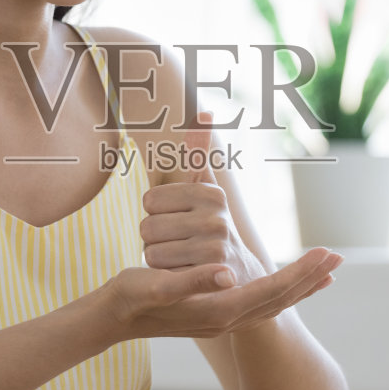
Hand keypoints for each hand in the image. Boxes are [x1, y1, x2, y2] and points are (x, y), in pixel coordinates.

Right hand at [98, 249, 342, 339]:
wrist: (111, 320)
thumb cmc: (129, 299)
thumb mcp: (155, 286)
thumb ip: (191, 281)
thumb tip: (228, 274)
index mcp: (218, 311)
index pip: (270, 291)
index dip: (299, 273)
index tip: (325, 254)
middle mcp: (227, 320)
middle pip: (279, 300)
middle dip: (309, 279)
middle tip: (338, 257)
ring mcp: (223, 320)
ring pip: (273, 304)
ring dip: (300, 286)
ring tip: (325, 271)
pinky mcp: (217, 314)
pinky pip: (260, 303)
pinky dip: (281, 291)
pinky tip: (287, 283)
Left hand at [140, 110, 268, 284]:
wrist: (240, 279)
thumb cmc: (212, 230)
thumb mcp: (208, 192)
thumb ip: (200, 154)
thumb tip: (205, 111)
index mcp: (212, 193)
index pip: (151, 200)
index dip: (156, 213)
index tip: (177, 219)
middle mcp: (216, 217)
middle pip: (148, 226)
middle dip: (156, 238)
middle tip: (179, 243)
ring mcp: (214, 246)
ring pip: (151, 250)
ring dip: (160, 258)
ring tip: (182, 259)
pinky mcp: (208, 274)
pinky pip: (160, 271)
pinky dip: (166, 275)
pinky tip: (185, 274)